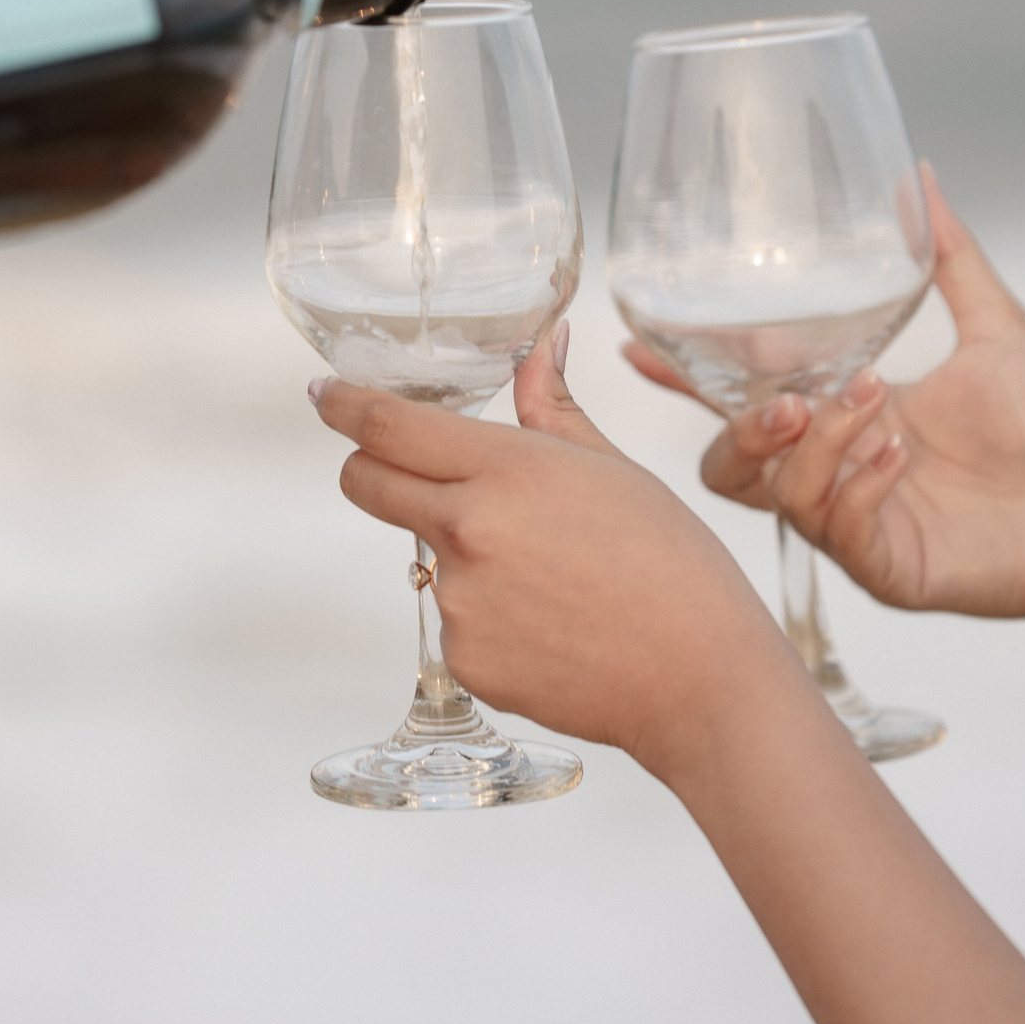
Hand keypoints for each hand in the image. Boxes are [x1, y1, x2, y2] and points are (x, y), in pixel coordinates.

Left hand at [311, 326, 796, 778]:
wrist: (701, 679)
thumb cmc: (675, 568)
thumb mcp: (614, 470)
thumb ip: (553, 408)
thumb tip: (543, 344)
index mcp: (506, 469)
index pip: (387, 424)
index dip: (343, 406)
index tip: (324, 395)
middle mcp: (467, 530)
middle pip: (366, 484)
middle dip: (368, 468)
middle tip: (401, 468)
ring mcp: (459, 601)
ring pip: (423, 555)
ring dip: (460, 553)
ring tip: (551, 576)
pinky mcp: (463, 660)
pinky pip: (454, 620)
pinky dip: (488, 616)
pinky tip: (551, 623)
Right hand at [624, 167, 1024, 630]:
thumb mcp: (994, 326)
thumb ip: (948, 256)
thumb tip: (921, 176)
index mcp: (846, 417)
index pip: (744, 397)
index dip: (685, 378)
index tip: (639, 347)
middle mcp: (836, 473)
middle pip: (727, 462)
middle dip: (737, 425)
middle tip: (791, 397)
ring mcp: (855, 523)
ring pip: (774, 493)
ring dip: (815, 442)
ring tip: (874, 403)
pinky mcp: (887, 566)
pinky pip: (837, 529)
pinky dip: (860, 482)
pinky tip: (903, 453)